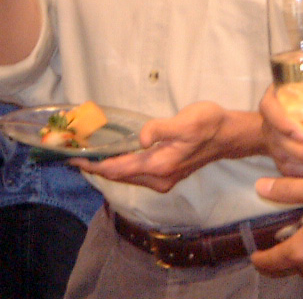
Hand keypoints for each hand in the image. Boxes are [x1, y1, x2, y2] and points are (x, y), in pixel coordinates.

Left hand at [77, 102, 250, 192]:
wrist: (229, 135)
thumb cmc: (208, 125)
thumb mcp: (186, 122)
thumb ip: (160, 129)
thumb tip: (140, 138)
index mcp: (159, 166)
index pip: (118, 169)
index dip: (94, 165)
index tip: (73, 158)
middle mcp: (158, 179)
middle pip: (119, 176)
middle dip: (96, 167)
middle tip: (74, 154)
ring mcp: (163, 179)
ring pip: (127, 177)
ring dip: (108, 168)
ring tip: (89, 156)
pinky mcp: (167, 174)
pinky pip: (136, 174)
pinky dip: (121, 167)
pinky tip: (115, 157)